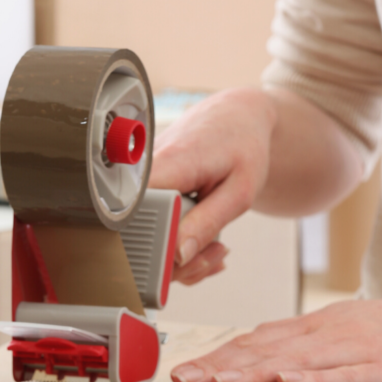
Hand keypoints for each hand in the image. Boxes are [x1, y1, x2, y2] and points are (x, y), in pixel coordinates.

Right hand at [149, 87, 362, 285]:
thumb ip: (207, 224)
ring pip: (146, 241)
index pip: (138, 216)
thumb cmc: (243, 147)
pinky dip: (180, 247)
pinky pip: (152, 233)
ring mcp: (141, 187)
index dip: (159, 248)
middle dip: (178, 262)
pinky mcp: (144, 197)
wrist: (236, 119)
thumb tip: (178, 256)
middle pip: (139, 237)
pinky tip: (203, 240)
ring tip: (215, 247)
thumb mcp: (239, 192)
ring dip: (183, 258)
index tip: (190, 257)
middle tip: (214, 255)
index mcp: (167, 165)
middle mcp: (144, 174)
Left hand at [170, 287, 381, 381]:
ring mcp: (355, 352)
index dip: (215, 356)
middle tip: (179, 381)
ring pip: (296, 360)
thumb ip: (300, 346)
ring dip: (253, 370)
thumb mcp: (341, 335)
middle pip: (264, 349)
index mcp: (314, 329)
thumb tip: (255, 357)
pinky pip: (348, 377)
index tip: (179, 372)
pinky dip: (318, 379)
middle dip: (218, 364)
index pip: (254, 341)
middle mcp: (327, 335)